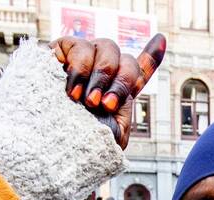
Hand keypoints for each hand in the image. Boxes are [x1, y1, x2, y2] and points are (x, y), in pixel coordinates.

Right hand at [50, 34, 165, 148]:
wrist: (51, 144)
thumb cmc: (80, 145)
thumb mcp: (112, 137)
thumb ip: (125, 116)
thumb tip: (123, 97)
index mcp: (118, 91)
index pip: (137, 71)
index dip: (151, 55)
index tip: (161, 39)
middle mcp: (102, 72)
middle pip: (125, 60)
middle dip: (118, 83)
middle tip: (104, 105)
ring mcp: (83, 59)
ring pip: (106, 48)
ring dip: (98, 77)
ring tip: (84, 101)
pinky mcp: (61, 52)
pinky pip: (78, 45)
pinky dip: (78, 68)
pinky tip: (71, 89)